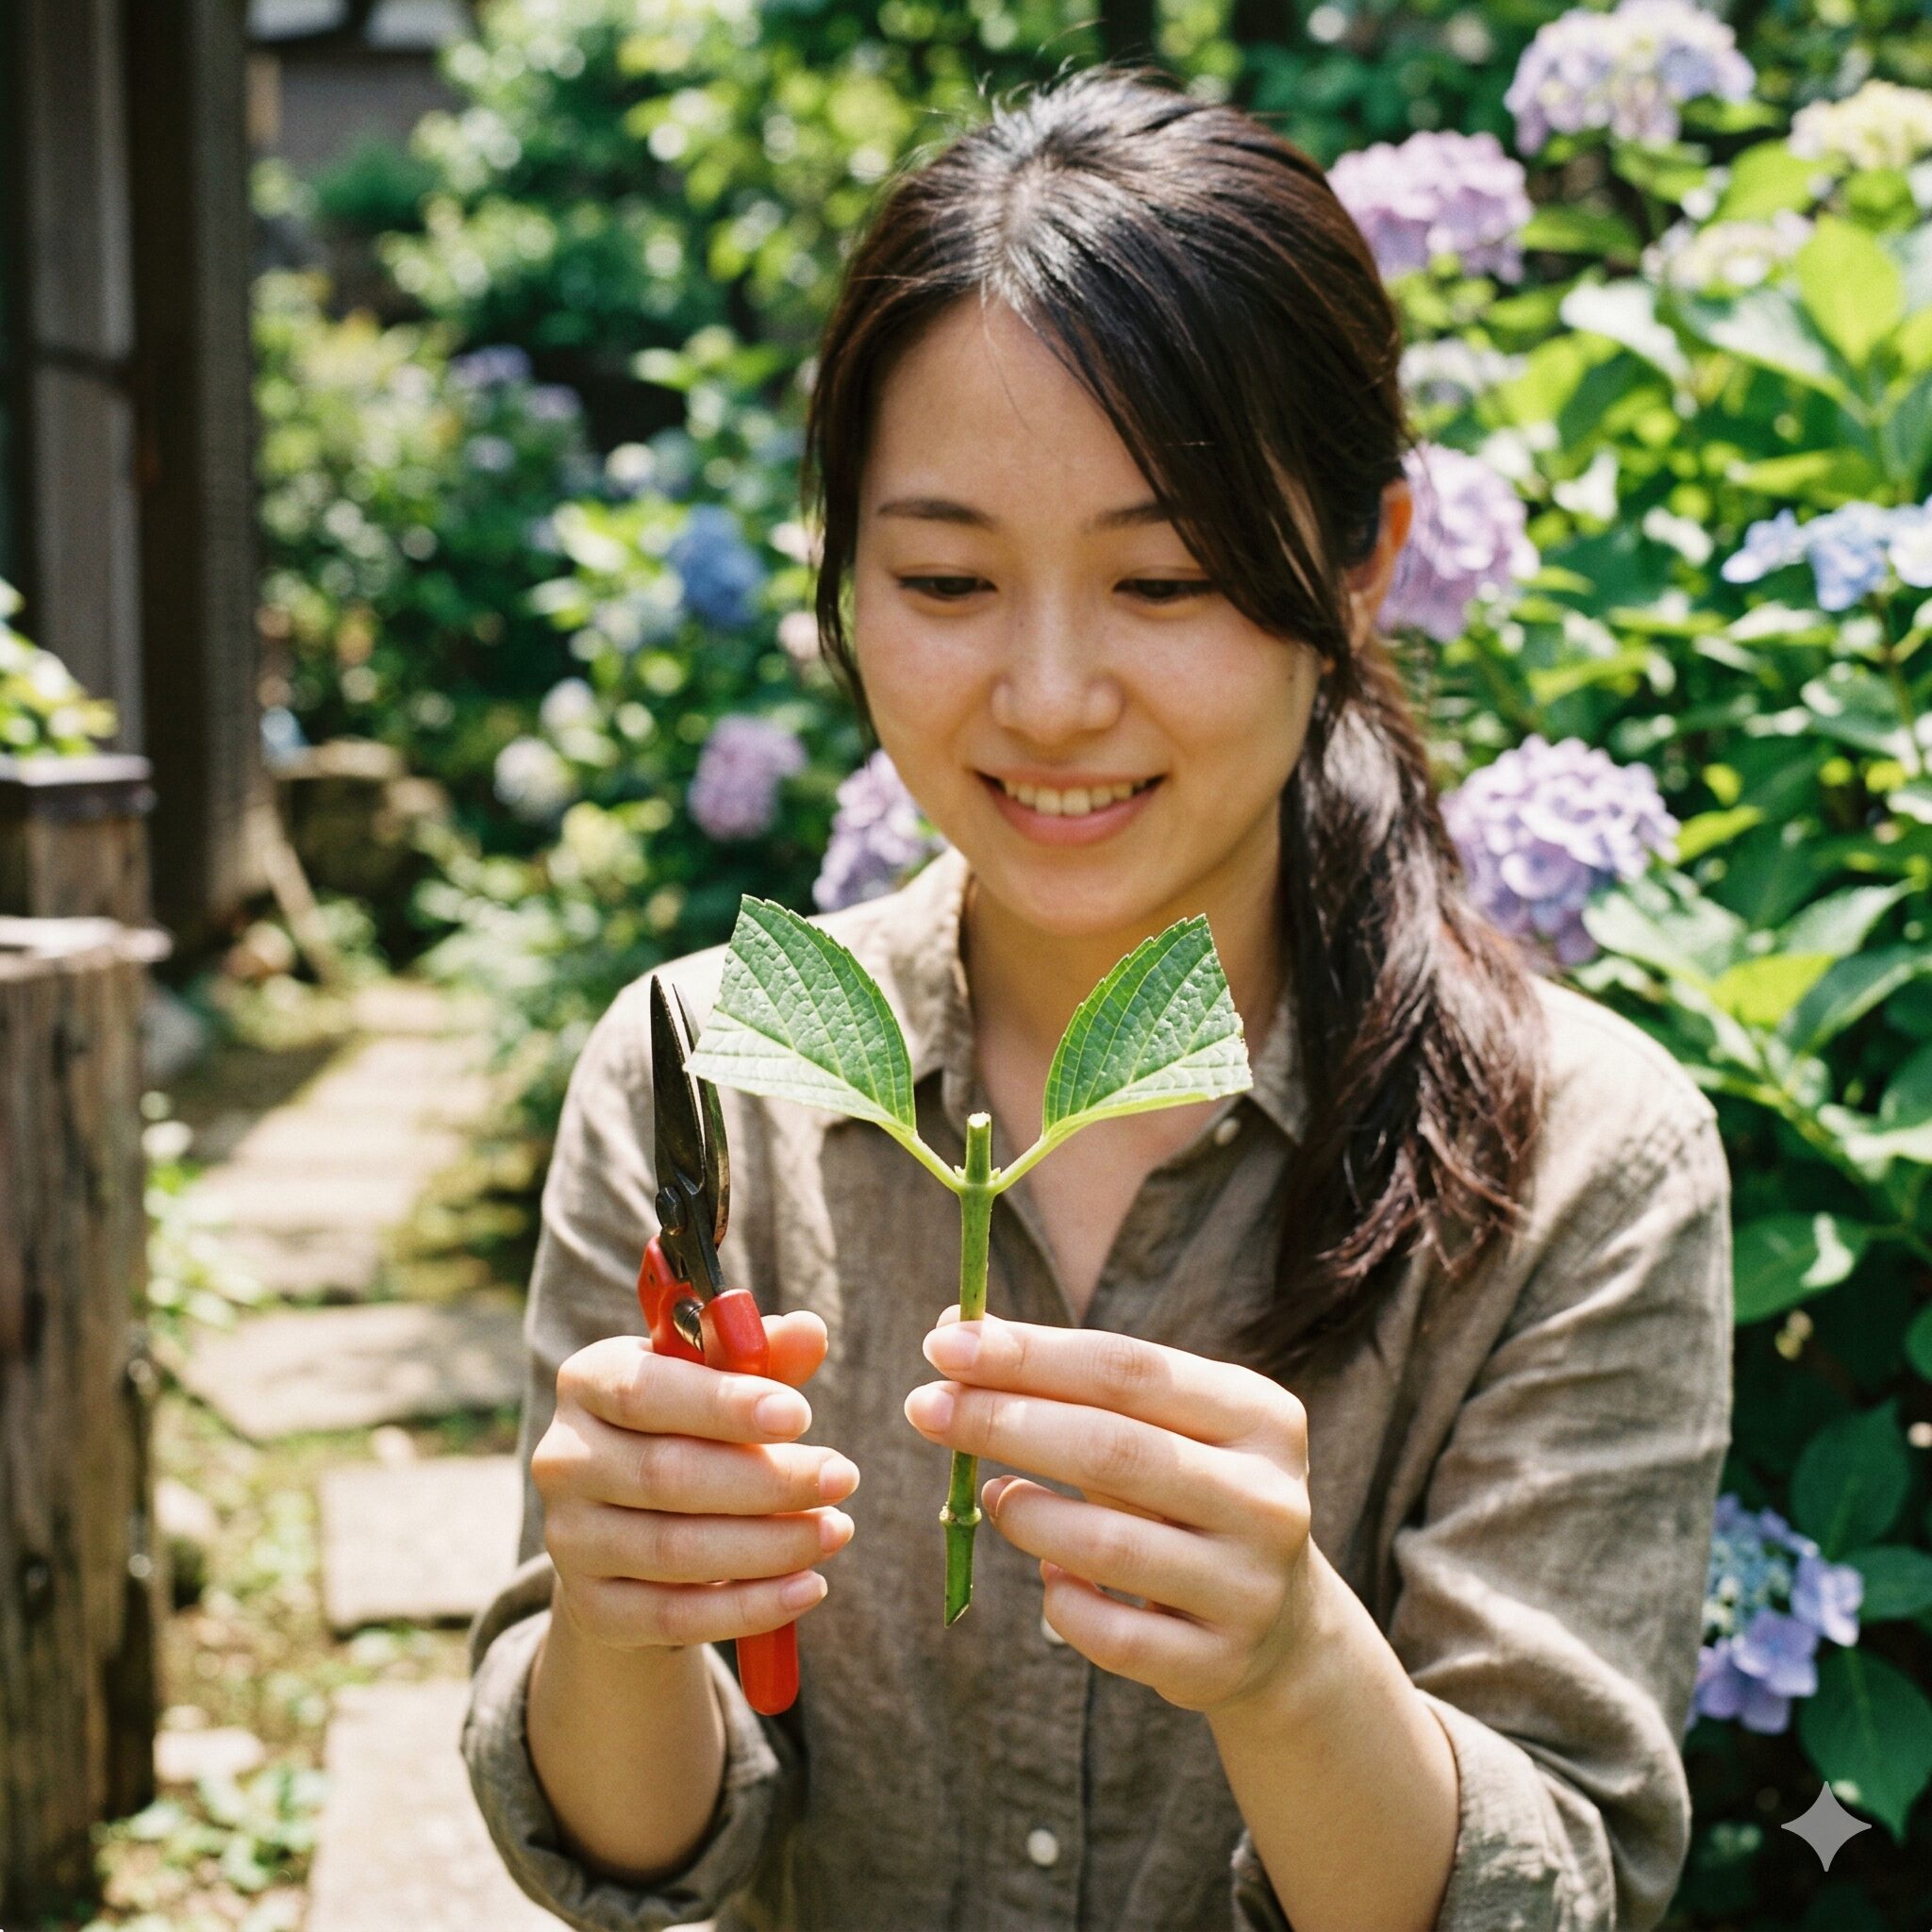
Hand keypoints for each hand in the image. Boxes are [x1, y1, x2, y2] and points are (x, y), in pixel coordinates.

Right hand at [534, 1311, 859, 1651]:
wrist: (631, 1524)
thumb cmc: (688, 1427)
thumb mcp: (718, 1381)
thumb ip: (760, 1354)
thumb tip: (808, 1330)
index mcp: (588, 1381)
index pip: (645, 1391)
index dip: (724, 1404)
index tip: (801, 1415)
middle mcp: (563, 1459)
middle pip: (667, 1475)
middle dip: (767, 1479)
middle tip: (842, 1477)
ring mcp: (569, 1539)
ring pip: (675, 1550)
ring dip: (769, 1545)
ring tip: (836, 1529)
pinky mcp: (591, 1608)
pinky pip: (674, 1617)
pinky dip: (749, 1607)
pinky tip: (808, 1587)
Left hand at [903, 1308, 1317, 1715]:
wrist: (1281, 1626)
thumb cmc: (1188, 1495)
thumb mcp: (1156, 1428)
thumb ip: (1064, 1379)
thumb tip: (955, 1327)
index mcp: (1260, 1416)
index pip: (1128, 1369)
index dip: (1029, 1354)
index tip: (943, 1341)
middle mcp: (1269, 1499)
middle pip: (1112, 1448)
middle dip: (1002, 1422)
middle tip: (923, 1406)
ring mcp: (1249, 1588)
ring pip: (1106, 1544)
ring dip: (1025, 1515)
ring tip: (991, 1496)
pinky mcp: (1219, 1664)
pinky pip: (1110, 1635)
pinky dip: (1060, 1600)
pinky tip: (1048, 1574)